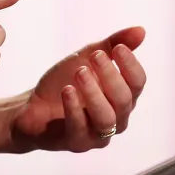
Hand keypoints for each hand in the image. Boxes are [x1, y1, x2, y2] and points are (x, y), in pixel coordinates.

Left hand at [10, 27, 146, 152]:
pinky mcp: (77, 144)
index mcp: (123, 97)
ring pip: (106, 118)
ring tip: (80, 72)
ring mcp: (97, 135)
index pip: (138, 83)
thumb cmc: (66, 81)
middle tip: (95, 56)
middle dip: (111, 76)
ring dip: (94, 93)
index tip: (118, 48)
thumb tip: (141, 30)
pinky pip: (80, 129)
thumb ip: (112, 45)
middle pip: (124, 100)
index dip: (130, 65)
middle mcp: (116, 119)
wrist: (33, 106)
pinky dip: (74, 108)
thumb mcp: (87, 58)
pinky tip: (66, 90)